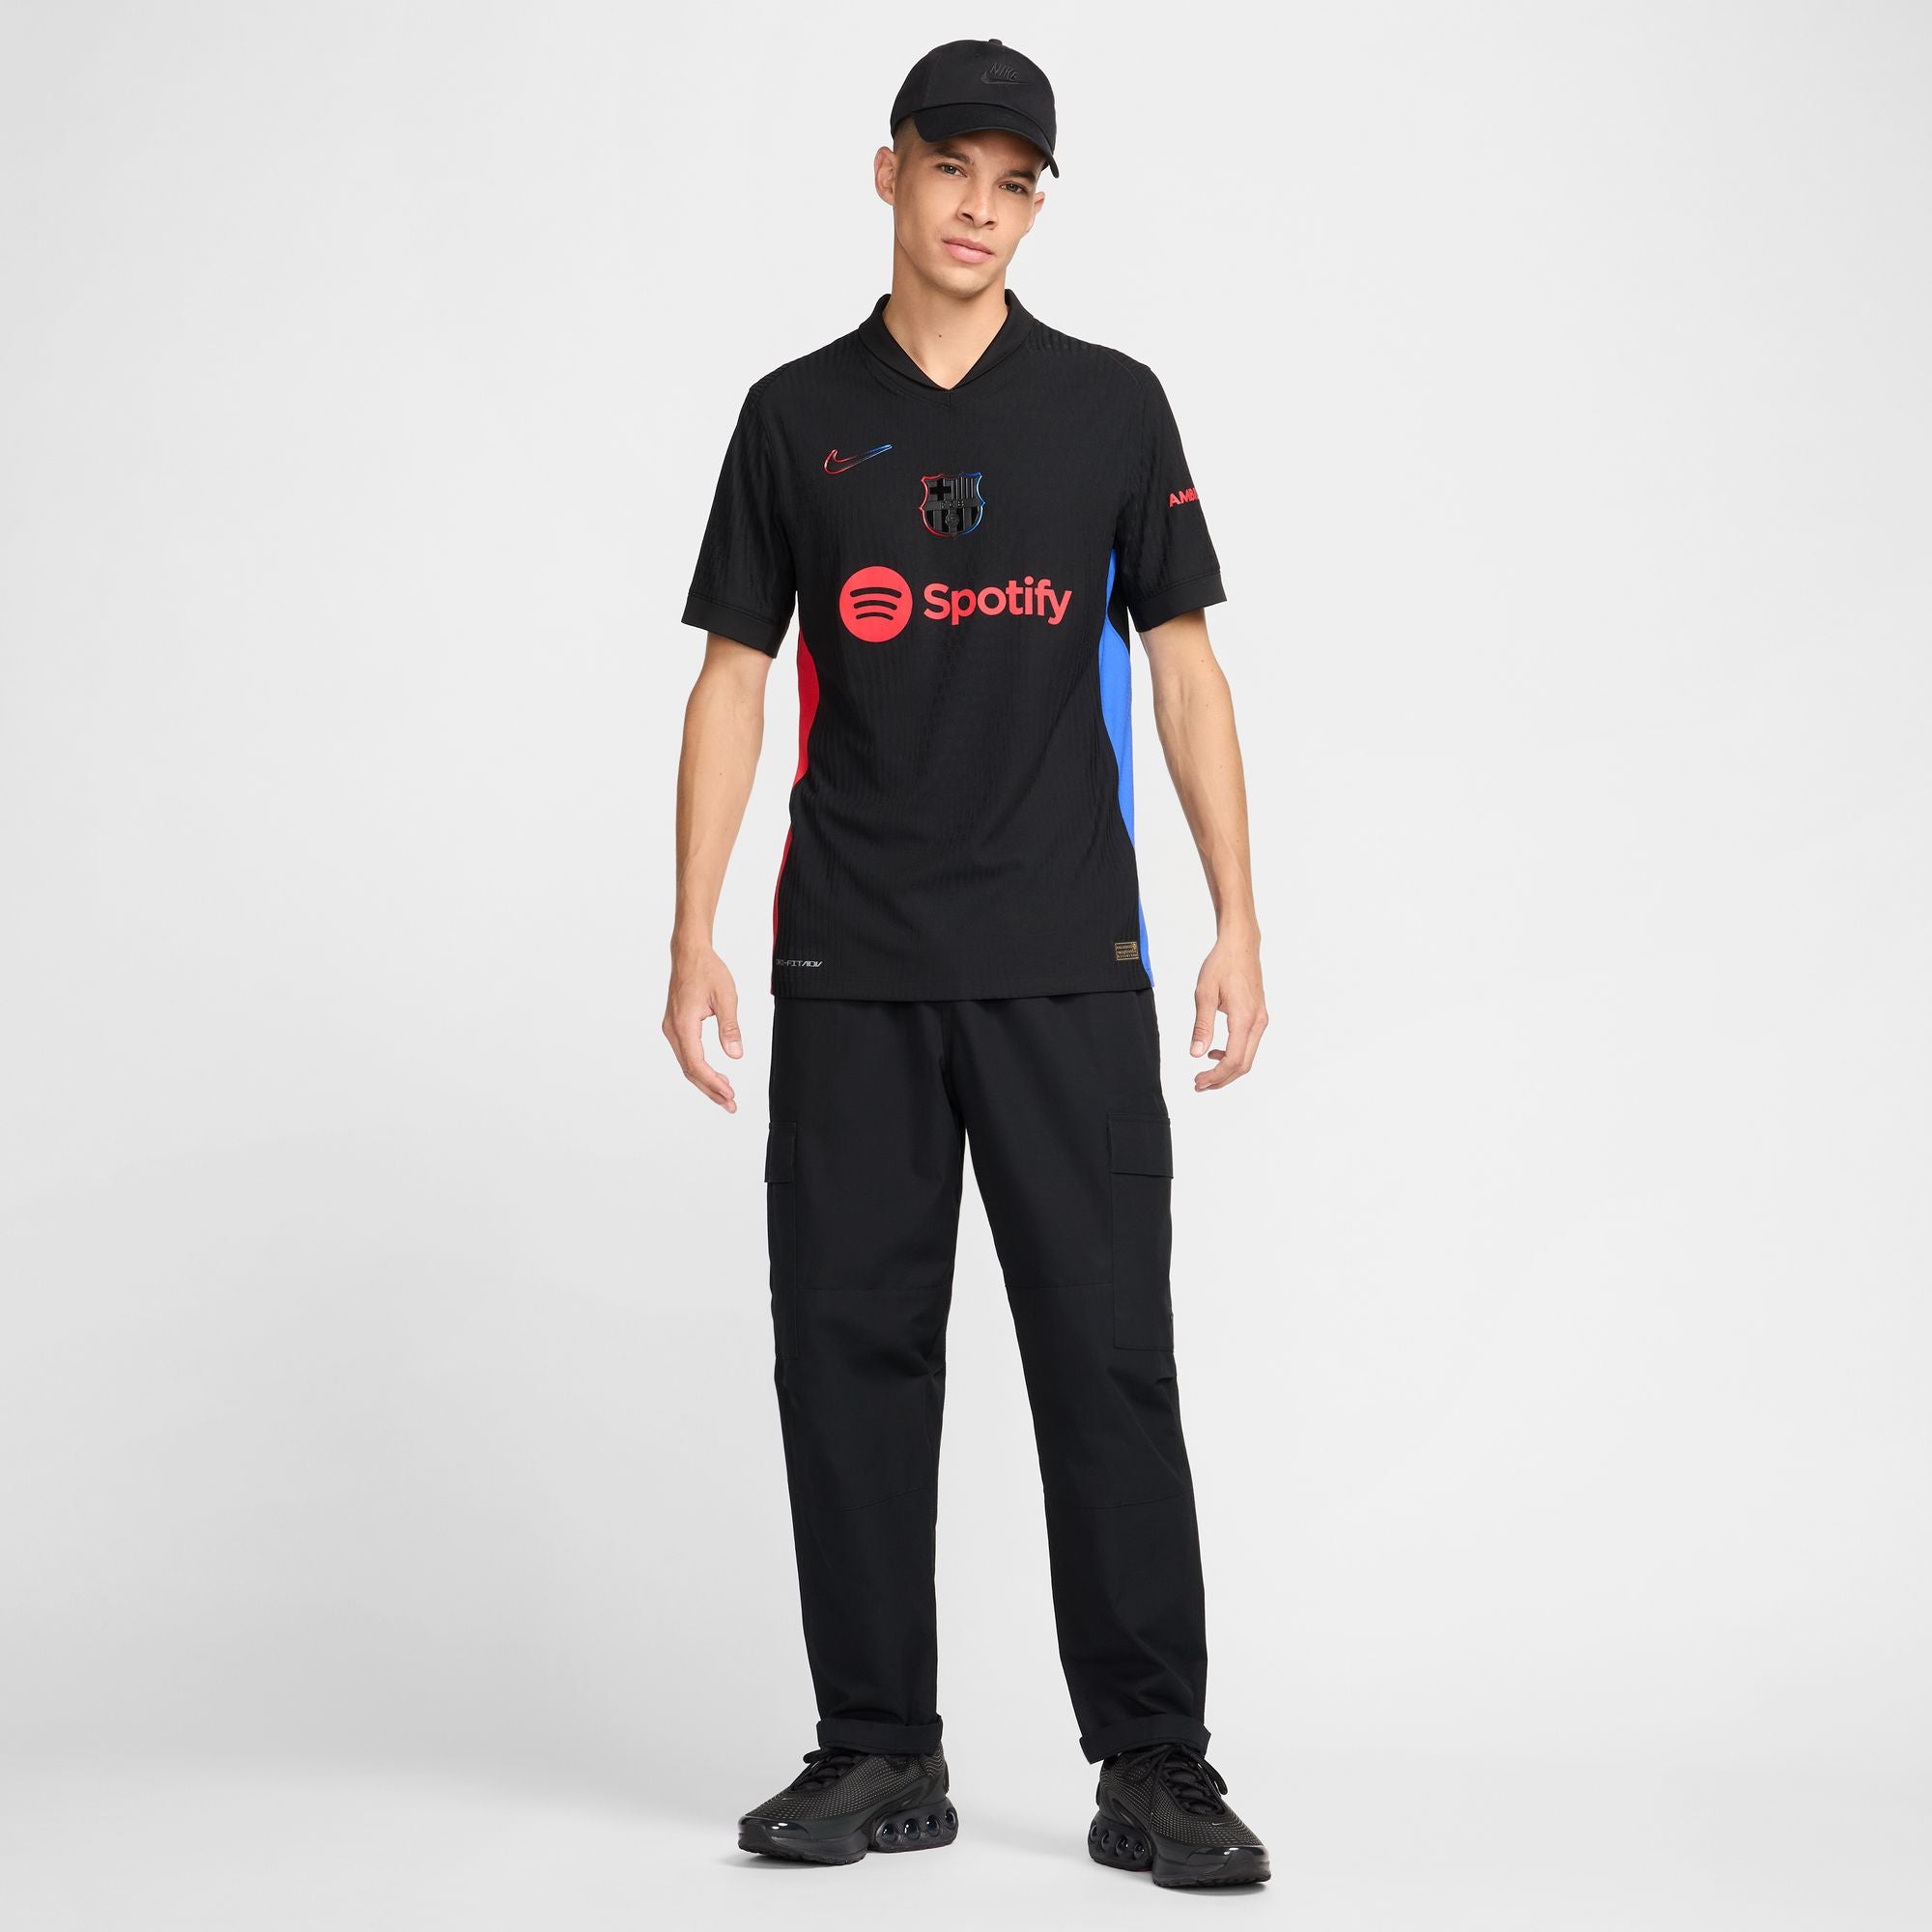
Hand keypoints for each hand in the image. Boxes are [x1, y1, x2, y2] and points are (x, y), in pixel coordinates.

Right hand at [663, 943, 743, 1110]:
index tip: (730, 1093)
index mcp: (683, 1024)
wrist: (689, 953)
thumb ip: (730, 1027)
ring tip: (726, 1095)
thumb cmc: (707, 970)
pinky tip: (715, 1075)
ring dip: (705, 1081)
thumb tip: (736, 1055)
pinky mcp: (675, 1026)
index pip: (696, 1063)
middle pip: (689, 1070)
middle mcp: (673, 1029)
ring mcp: (671, 1029)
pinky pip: (686, 1054)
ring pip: (687, 1064)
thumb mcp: (726, 997)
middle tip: (730, 1105)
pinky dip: (700, 1068)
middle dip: (710, 1089)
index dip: (713, 1082)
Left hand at [1189, 938, 1267, 1091]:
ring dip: (1228, 1069)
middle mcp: (1257, 1022)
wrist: (1240, 945)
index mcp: (1244, 1019)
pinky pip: (1249, 1044)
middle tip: (1199, 1084)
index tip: (1198, 1081)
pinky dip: (1234, 1055)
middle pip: (1243, 1064)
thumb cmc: (1222, 965)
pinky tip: (1216, 1053)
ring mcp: (1260, 1019)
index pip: (1233, 1060)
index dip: (1216, 1077)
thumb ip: (1202, 1026)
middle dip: (1222, 1079)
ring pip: (1248, 1056)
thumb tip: (1196, 1053)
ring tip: (1205, 1073)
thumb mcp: (1204, 994)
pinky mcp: (1258, 1015)